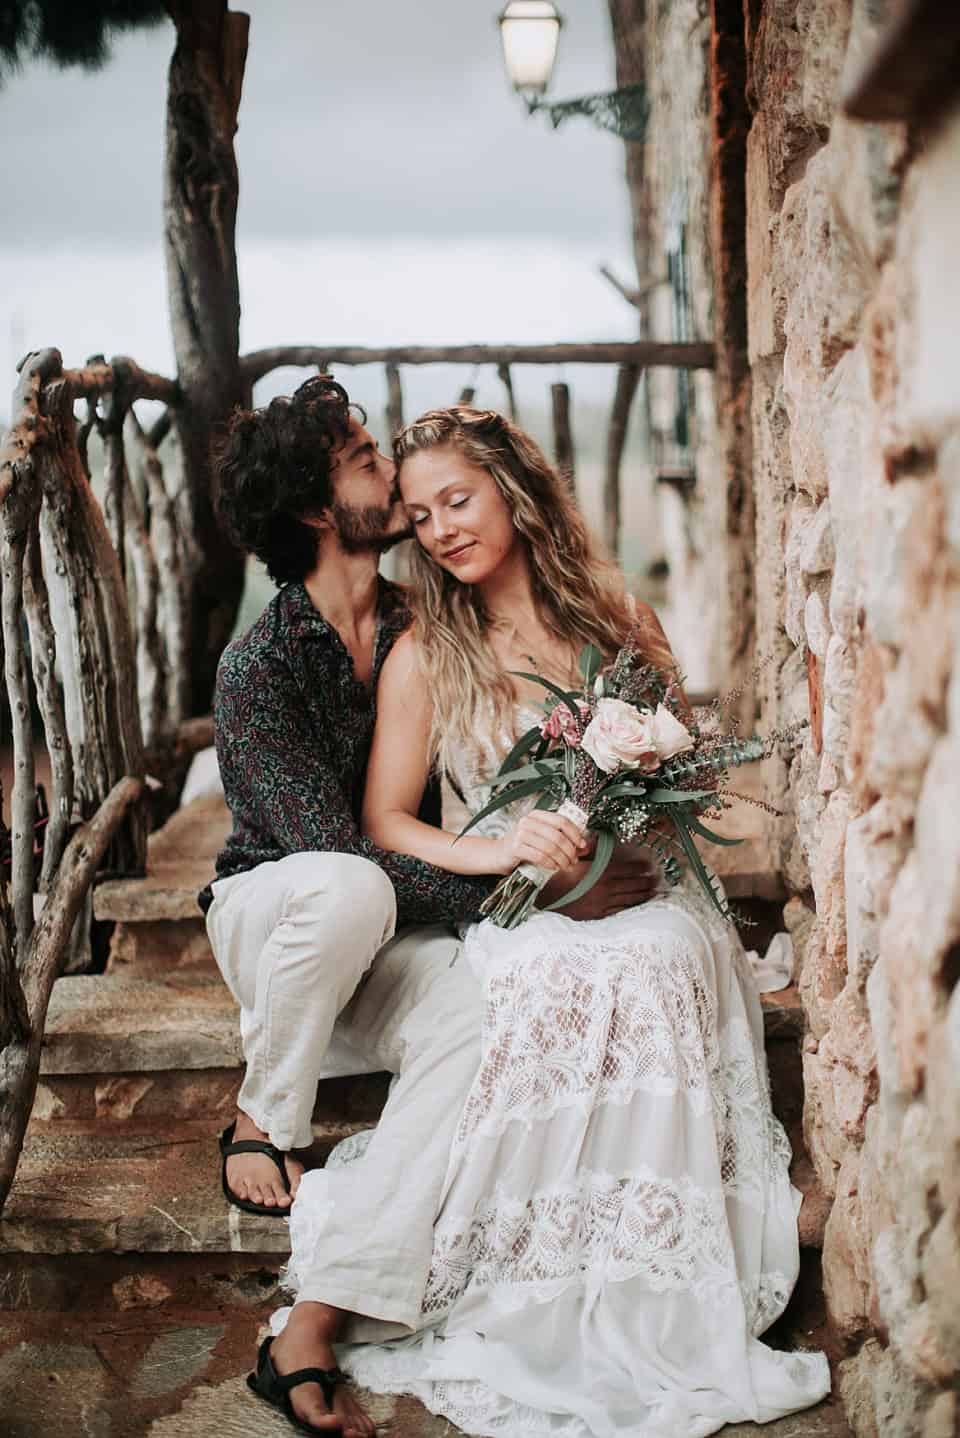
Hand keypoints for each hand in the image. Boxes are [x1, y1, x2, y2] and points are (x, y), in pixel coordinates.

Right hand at [492, 810, 588, 875]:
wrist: (497, 855)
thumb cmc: (522, 847)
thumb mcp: (542, 840)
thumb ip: (562, 842)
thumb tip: (585, 848)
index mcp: (537, 815)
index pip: (561, 820)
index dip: (575, 833)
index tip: (582, 845)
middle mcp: (528, 821)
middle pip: (557, 835)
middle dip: (569, 850)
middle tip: (574, 860)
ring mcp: (520, 833)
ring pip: (550, 847)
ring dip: (562, 859)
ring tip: (566, 866)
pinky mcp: (515, 848)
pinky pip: (539, 856)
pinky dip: (550, 863)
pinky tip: (554, 867)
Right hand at [540, 843, 660, 920]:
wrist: (547, 903)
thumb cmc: (558, 879)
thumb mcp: (572, 862)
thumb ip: (588, 852)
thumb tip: (597, 839)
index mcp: (598, 872)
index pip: (626, 868)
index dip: (639, 866)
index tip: (649, 863)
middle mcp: (604, 888)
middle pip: (632, 884)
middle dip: (646, 880)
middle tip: (657, 877)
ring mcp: (603, 903)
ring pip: (629, 898)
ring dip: (644, 893)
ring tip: (654, 889)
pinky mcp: (600, 914)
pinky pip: (621, 910)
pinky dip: (633, 906)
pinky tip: (639, 903)